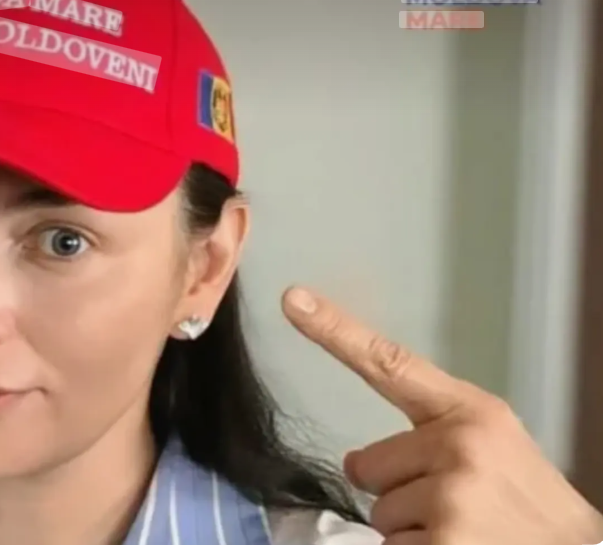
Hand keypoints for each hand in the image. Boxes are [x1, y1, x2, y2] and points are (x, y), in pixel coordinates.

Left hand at [280, 286, 602, 544]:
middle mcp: (460, 446)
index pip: (389, 363)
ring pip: (377, 511)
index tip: (293, 300)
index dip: (335, 332)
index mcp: (471, 413)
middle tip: (455, 507)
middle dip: (397, 491)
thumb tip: (353, 462)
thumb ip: (428, 438)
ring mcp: (451, 495)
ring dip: (410, 529)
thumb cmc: (528, 505)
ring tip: (465, 531)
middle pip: (366, 465)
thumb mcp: (493, 447)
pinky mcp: (443, 542)